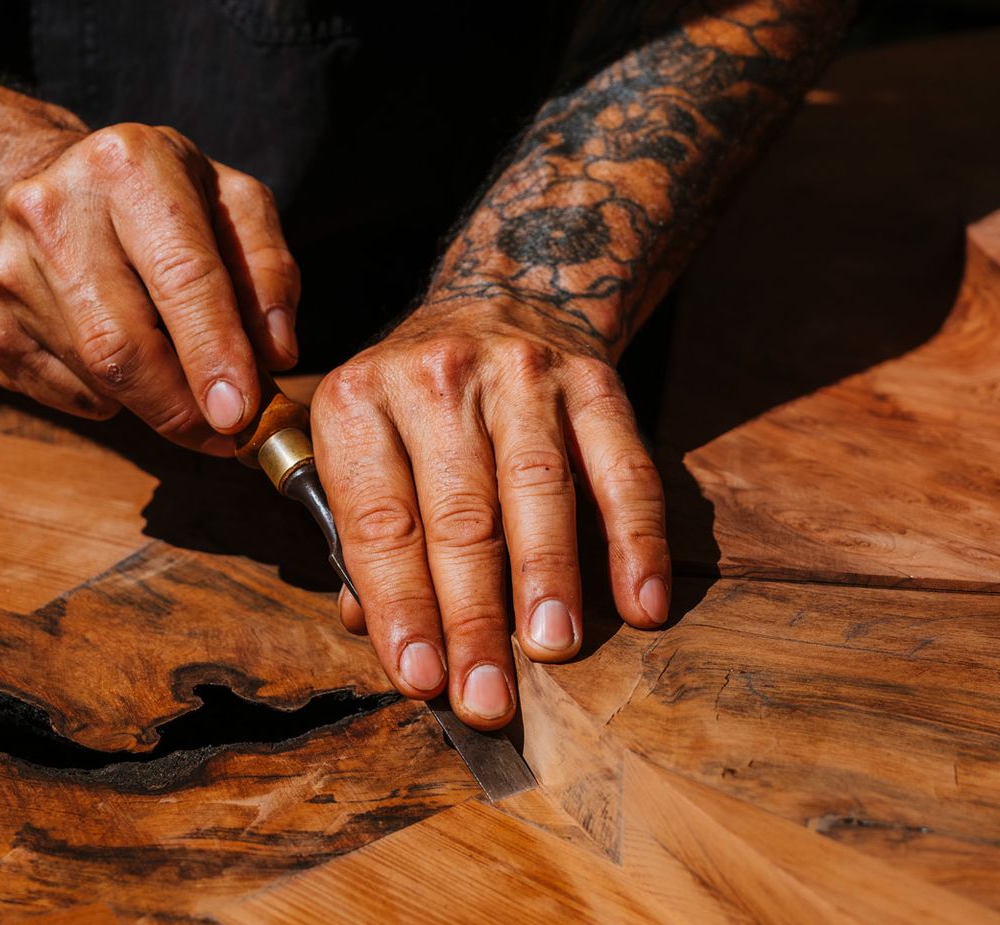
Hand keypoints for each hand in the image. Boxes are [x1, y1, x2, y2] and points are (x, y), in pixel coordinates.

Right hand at [0, 123, 300, 451]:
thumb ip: (268, 272)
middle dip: (183, 407)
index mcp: (129, 165)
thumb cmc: (156, 198)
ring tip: (185, 384)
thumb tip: (276, 355)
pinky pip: (67, 394)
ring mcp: (8, 271)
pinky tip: (124, 360)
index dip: (214, 353)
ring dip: (154, 404)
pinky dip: (112, 398)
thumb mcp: (229, 202)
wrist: (38, 184)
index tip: (242, 414)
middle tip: (228, 435)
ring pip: (95, 377)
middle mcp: (54, 210)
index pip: (182, 276)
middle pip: (123, 346)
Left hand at [312, 299, 671, 726]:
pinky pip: (623, 469)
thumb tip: (376, 632)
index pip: (379, 522)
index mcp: (359, 401)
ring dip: (547, 577)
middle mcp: (436, 379)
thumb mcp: (365, 448)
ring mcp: (520, 374)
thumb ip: (365, 541)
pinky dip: (636, 541)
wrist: (501, 303)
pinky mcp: (594, 380)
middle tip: (487, 697)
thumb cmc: (420, 412)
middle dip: (473, 616)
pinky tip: (640, 604)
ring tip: (553, 650)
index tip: (421, 679)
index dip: (400, 607)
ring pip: (537, 488)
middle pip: (458, 515)